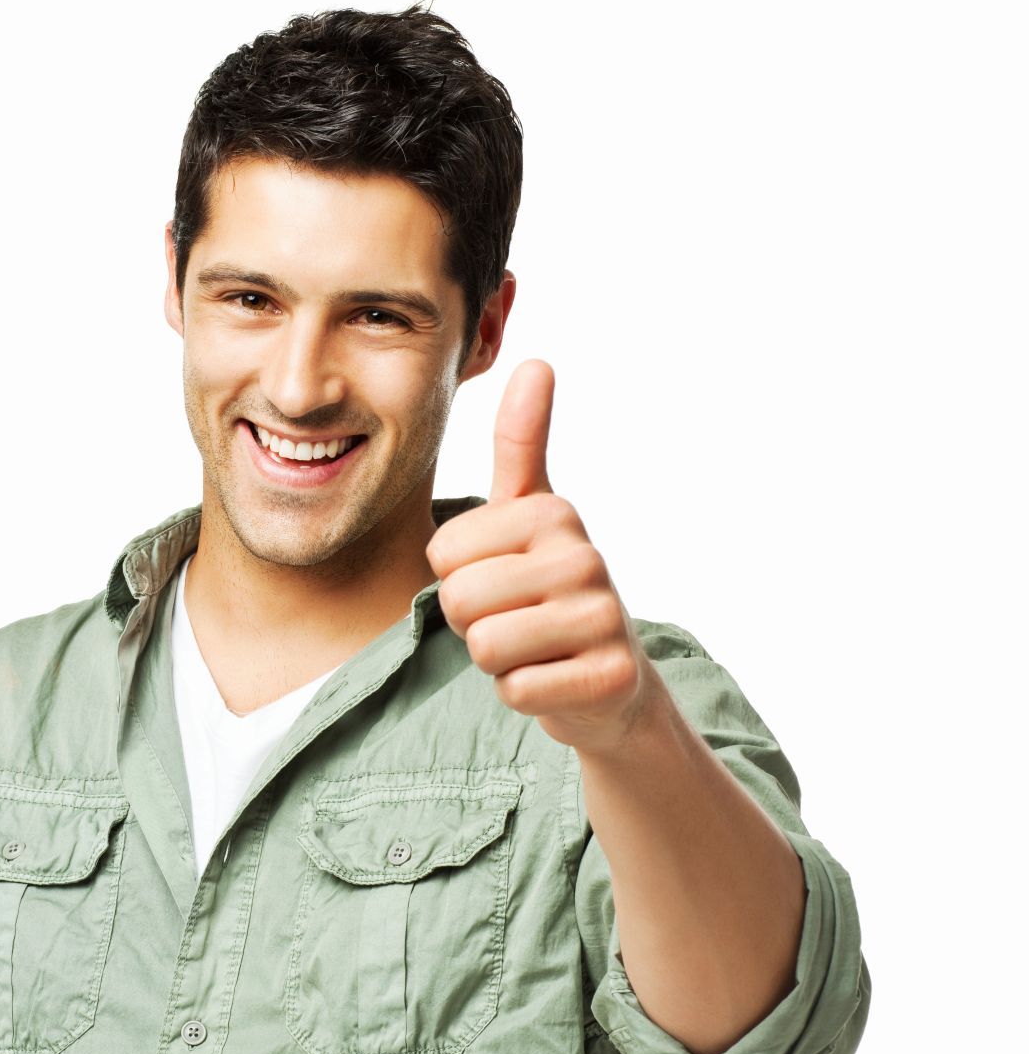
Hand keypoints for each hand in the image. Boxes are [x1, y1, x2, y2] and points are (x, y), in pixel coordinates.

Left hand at [425, 359, 659, 754]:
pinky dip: (523, 693)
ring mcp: (604, 618)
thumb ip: (522, 442)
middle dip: (472, 622)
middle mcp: (586, 556)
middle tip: (516, 619)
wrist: (608, 682)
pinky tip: (554, 678)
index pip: (443, 552)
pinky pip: (517, 689)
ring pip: (486, 646)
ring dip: (497, 659)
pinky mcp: (610, 677)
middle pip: (460, 599)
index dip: (456, 577)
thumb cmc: (548, 590)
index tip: (500, 576)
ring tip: (534, 647)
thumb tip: (536, 360)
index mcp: (552, 511)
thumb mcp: (530, 512)